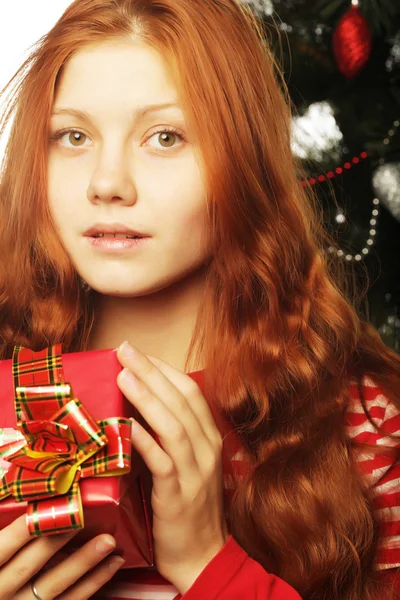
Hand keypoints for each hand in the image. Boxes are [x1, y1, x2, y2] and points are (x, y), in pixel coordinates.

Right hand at [0, 515, 123, 598]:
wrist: (5, 597)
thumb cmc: (2, 566)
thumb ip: (5, 532)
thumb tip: (28, 501)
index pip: (3, 547)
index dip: (24, 529)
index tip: (46, 507)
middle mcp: (2, 590)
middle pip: (29, 566)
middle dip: (56, 541)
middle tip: (82, 518)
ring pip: (54, 585)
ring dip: (84, 561)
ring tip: (108, 540)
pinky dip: (94, 582)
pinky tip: (113, 563)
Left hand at [116, 341, 228, 593]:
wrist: (203, 555)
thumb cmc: (190, 505)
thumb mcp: (189, 463)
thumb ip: (173, 435)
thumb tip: (140, 408)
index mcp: (210, 437)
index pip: (190, 392)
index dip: (164, 370)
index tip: (141, 353)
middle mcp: (207, 448)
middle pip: (180, 400)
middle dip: (152, 371)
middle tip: (125, 349)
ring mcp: (195, 471)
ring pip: (172, 425)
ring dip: (147, 397)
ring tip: (123, 374)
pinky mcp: (178, 494)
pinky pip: (162, 461)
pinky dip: (144, 439)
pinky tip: (127, 424)